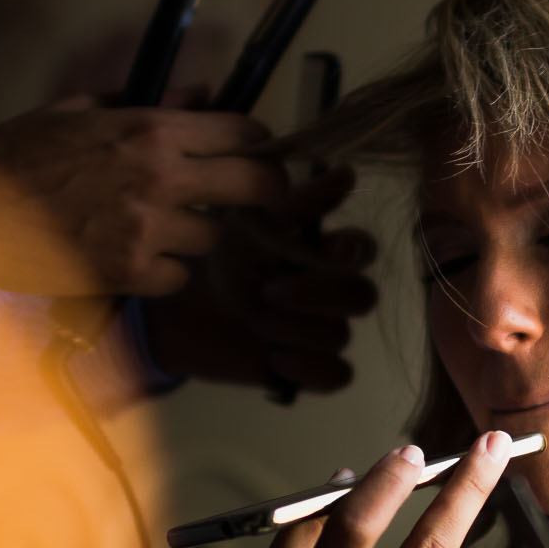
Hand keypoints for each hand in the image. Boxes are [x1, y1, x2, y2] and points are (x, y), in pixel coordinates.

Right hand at [0, 98, 288, 296]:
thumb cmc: (21, 154)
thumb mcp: (83, 110)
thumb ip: (150, 102)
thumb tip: (203, 94)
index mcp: (150, 129)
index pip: (243, 132)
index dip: (262, 145)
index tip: (263, 155)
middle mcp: (159, 177)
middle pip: (254, 186)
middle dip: (266, 193)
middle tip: (265, 201)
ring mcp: (146, 228)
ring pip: (212, 236)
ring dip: (195, 234)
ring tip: (159, 227)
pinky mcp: (129, 272)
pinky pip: (178, 276)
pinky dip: (164, 272)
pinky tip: (137, 259)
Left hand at [139, 164, 377, 390]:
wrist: (186, 302)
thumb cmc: (225, 251)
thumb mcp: (254, 220)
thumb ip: (299, 202)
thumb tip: (347, 173)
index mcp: (325, 251)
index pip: (363, 250)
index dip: (355, 250)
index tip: (336, 245)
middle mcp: (332, 291)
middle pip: (363, 296)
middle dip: (320, 294)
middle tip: (270, 290)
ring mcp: (321, 330)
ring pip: (341, 335)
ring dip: (297, 329)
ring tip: (257, 321)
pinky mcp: (308, 366)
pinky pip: (337, 374)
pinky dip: (311, 368)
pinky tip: (275, 357)